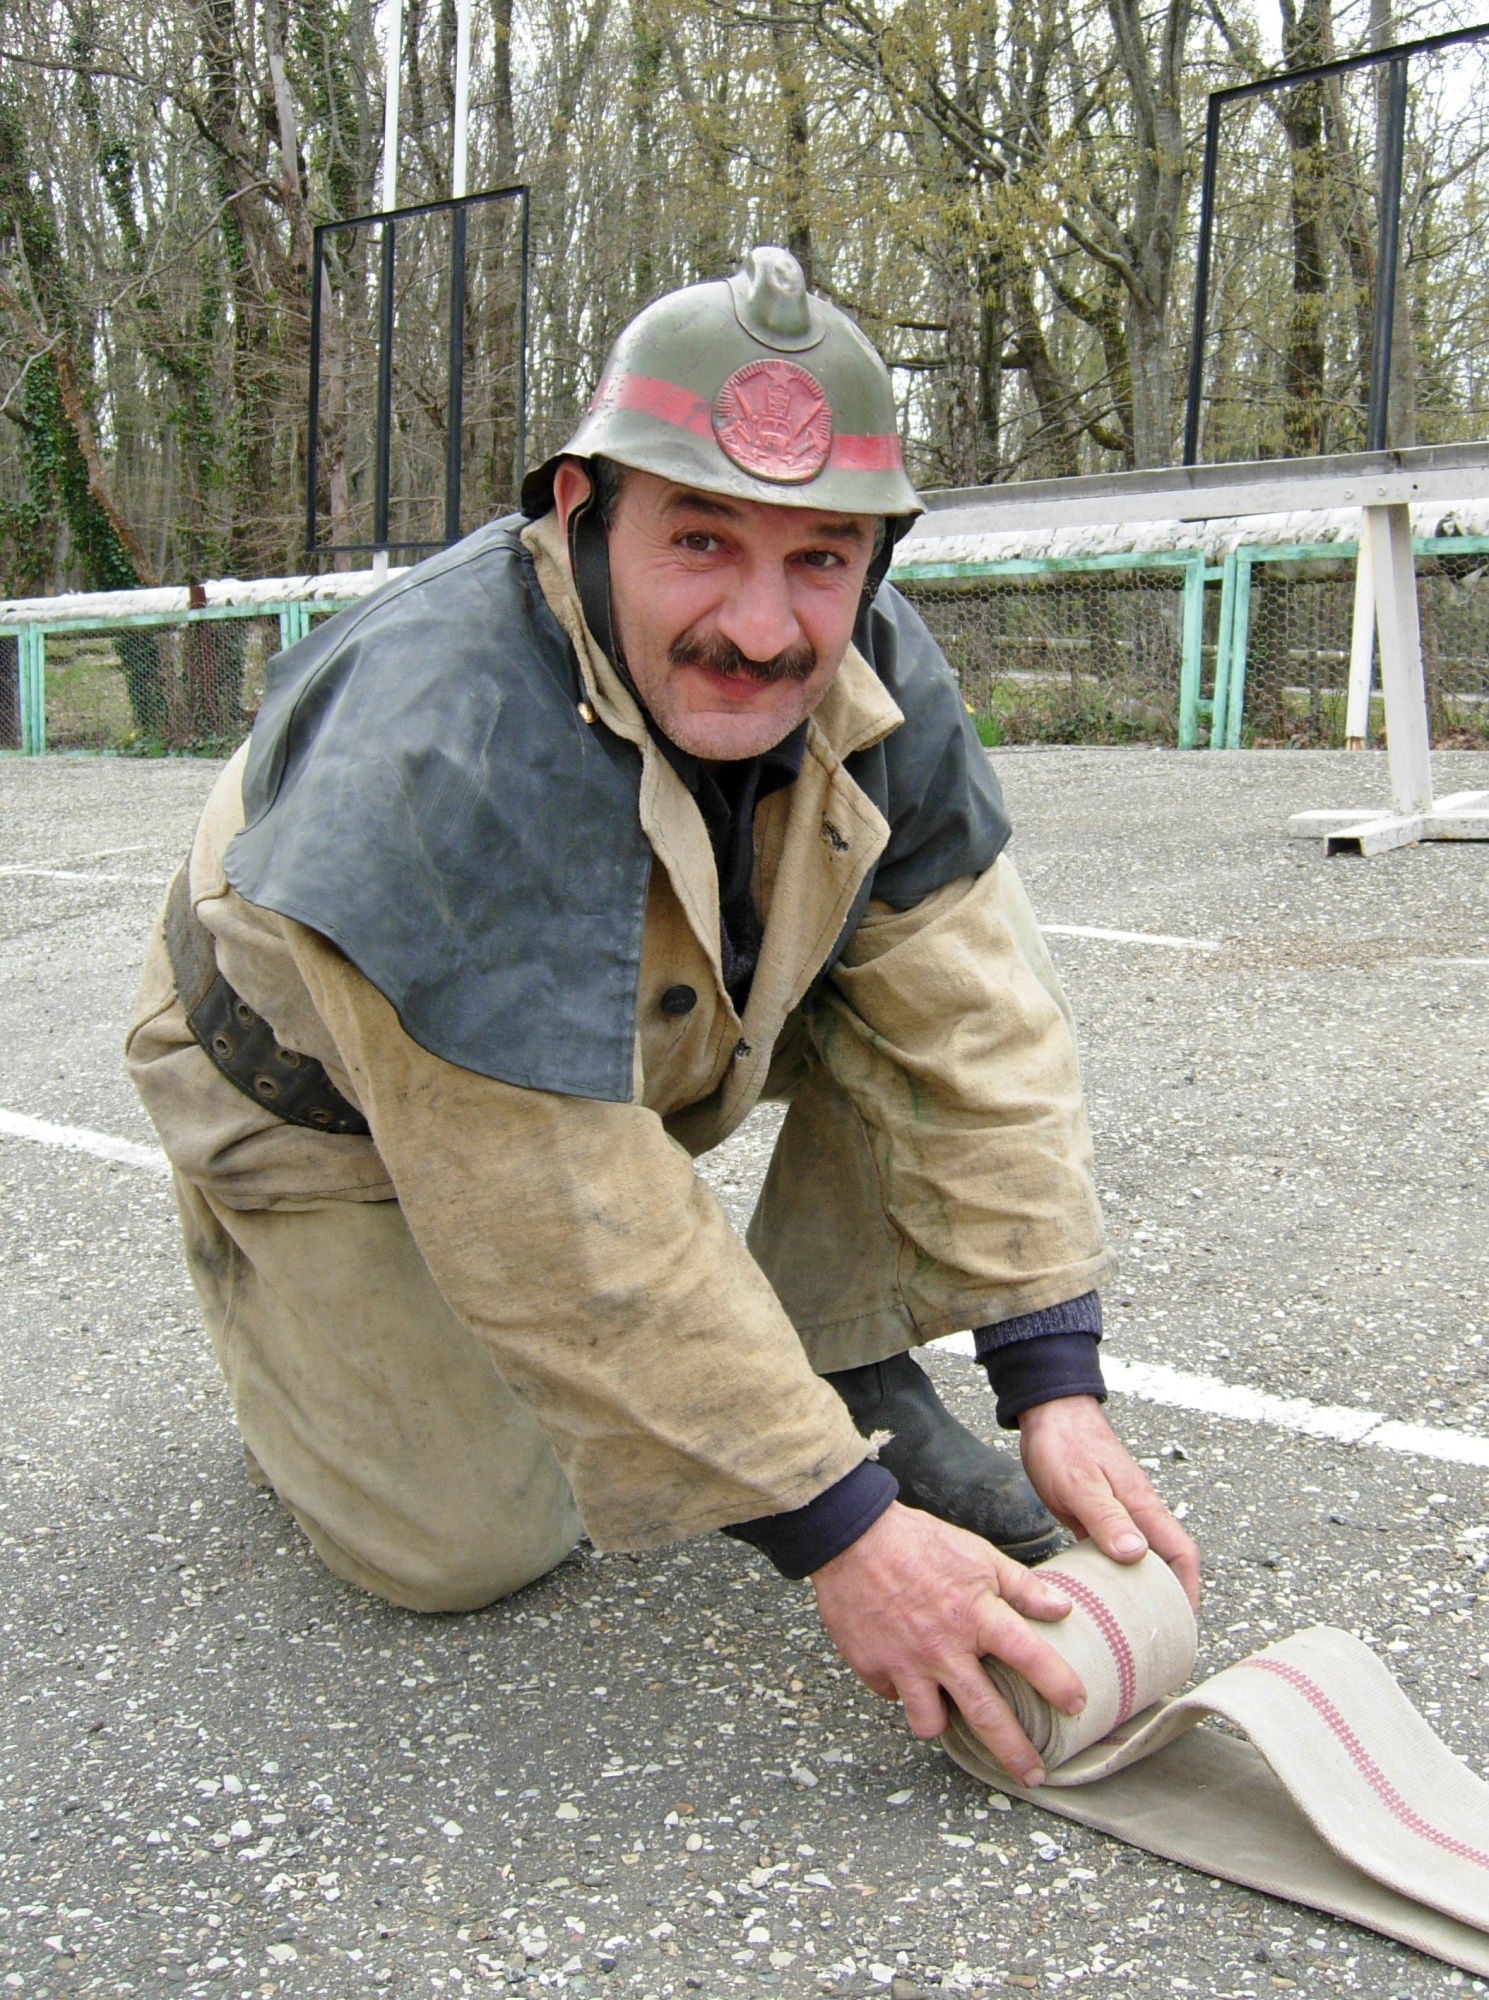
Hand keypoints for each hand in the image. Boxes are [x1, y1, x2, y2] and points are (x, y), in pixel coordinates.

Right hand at [810, 1500, 1084, 1785]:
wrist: (852, 1537)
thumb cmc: (919, 1542)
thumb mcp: (978, 1554)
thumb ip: (1021, 1586)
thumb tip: (1063, 1607)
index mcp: (975, 1615)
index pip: (1028, 1657)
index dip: (1057, 1684)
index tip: (1076, 1704)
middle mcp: (943, 1648)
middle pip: (985, 1716)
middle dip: (1014, 1752)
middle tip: (1033, 1775)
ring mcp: (905, 1662)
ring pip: (930, 1723)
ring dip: (945, 1726)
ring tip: (953, 1721)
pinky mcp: (872, 1667)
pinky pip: (894, 1696)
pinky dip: (904, 1691)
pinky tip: (909, 1673)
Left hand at [1017, 1396, 1200, 1607]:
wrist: (1048, 1411)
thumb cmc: (1065, 1442)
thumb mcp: (1082, 1484)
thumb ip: (1108, 1518)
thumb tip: (1137, 1556)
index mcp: (1141, 1506)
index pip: (1181, 1553)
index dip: (1188, 1589)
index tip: (1184, 1622)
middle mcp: (1136, 1513)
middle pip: (1164, 1562)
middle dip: (1167, 1597)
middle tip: (1154, 1634)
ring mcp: (1117, 1515)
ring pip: (1137, 1559)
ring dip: (1138, 1588)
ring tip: (1127, 1625)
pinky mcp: (1096, 1515)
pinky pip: (1111, 1551)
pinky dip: (1111, 1574)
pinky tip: (1096, 1594)